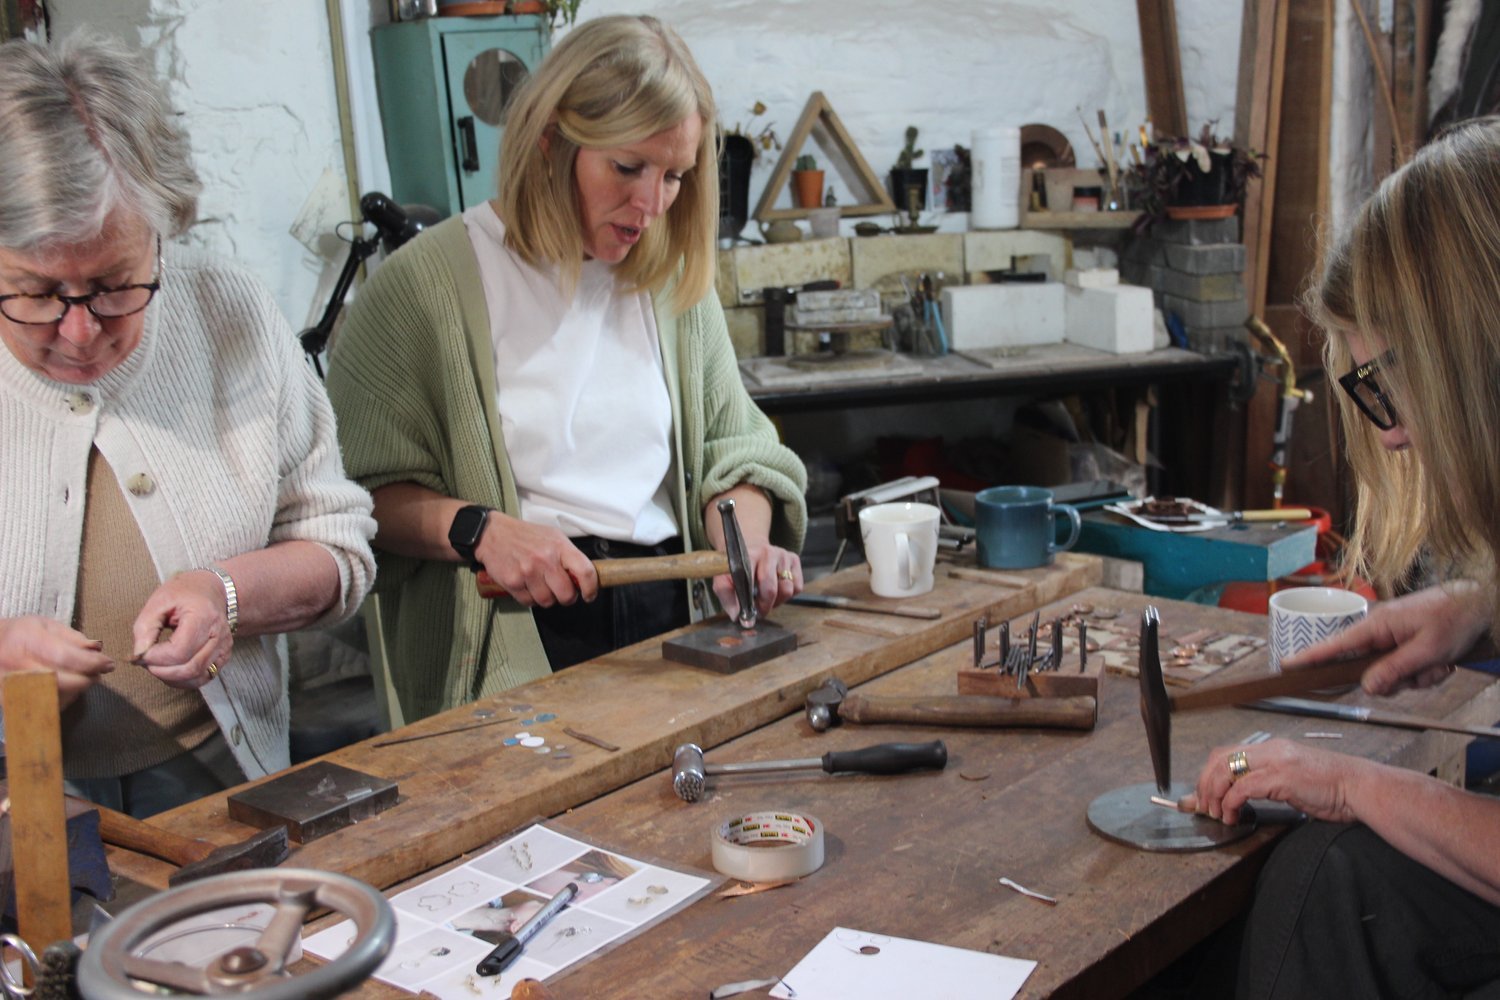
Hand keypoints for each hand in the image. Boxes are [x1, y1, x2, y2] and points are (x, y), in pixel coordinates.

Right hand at [0, 616, 113, 707]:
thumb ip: (72, 637)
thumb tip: (97, 649)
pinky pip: (44, 707)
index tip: (108, 664)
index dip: (91, 663)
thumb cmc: (20, 634)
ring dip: (76, 690)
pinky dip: (62, 699)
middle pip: (62, 681)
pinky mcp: (11, 702)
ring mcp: (13, 687)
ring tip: (82, 678)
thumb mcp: (45, 625)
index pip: (64, 657)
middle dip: (87, 679)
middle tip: (98, 673)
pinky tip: (66, 688)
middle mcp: (18, 666)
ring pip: (55, 697)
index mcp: (28, 642)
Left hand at [131, 570, 234, 688]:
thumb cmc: (184, 593)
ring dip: (171, 678)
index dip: (155, 658)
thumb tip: (139, 654)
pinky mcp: (224, 657)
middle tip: (146, 661)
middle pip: (190, 668)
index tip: (141, 652)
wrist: (212, 591)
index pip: (179, 651)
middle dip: (161, 671)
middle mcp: (219, 635)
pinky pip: (204, 678)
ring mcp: (224, 648)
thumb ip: (145, 627)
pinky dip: (184, 680)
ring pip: (197, 677)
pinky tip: (171, 671)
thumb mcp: (158, 601)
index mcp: (204, 616)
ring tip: (157, 665)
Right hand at [475, 512, 596, 607]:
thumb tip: (584, 576)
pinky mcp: (513, 582)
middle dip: (567, 597)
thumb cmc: (525, 536)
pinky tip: (527, 586)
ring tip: (541, 585)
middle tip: (562, 592)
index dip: (591, 588)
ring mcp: (528, 572)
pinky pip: (529, 602)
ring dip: (547, 598)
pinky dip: (530, 598)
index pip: (585, 572)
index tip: (589, 594)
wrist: (493, 534)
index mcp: (559, 546)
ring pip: (547, 601)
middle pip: (566, 594)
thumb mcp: (553, 537)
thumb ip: (569, 555)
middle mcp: (545, 560)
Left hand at [714, 542, 801, 621]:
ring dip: (777, 601)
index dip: (751, 604)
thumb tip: (736, 616)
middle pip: (771, 590)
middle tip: (758, 611)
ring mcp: (783, 555)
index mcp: (748, 556)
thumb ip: (726, 596)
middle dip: (764, 606)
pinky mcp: (794, 559)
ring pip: (787, 590)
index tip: (747, 614)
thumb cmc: (736, 567)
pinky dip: (788, 595)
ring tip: (766, 599)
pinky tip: (777, 590)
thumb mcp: (723, 578)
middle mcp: (768, 553)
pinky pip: (797, 587)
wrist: (749, 546)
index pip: (751, 582)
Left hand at [1181, 737, 1374, 826]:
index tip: (1203, 795)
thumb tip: (1237, 797)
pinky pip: (1243, 788)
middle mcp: (1270, 749)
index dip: (1208, 774)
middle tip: (1204, 807)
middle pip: (1219, 759)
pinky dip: (1231, 803)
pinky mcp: (1282, 777)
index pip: (1226, 753)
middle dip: (1205, 784)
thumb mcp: (1292, 781)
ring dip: (1214, 795)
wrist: (1361, 787)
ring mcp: (1276, 761)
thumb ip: (1264, 784)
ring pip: (1226, 771)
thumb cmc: (1332, 789)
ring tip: (1217, 814)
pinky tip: (1233, 816)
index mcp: (1272, 748)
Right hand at [1280, 583, 1487, 694]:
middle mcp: (1381, 633)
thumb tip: (1367, 687)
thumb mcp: (1427, 649)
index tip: (1286, 665)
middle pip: (1368, 671)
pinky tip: (1442, 662)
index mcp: (1377, 626)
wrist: (1482, 604)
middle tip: (1421, 673)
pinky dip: (1426, 672)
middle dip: (1397, 680)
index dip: (1309, 657)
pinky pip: (1407, 672)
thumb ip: (1395, 669)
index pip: (1334, 645)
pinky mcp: (1407, 646)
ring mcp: (1394, 640)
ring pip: (1391, 676)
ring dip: (1417, 676)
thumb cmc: (1455, 616)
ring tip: (1439, 663)